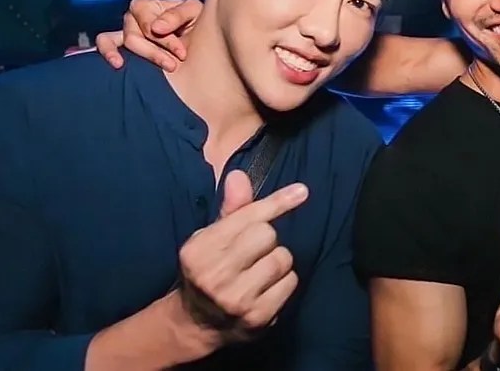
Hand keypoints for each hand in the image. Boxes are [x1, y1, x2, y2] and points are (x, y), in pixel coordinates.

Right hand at [95, 0, 203, 70]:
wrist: (197, 39)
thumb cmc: (194, 21)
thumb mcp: (194, 11)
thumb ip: (178, 14)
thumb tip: (157, 27)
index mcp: (146, 5)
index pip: (148, 24)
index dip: (166, 40)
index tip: (182, 54)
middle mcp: (131, 16)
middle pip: (134, 36)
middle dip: (155, 53)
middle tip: (174, 65)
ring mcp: (124, 31)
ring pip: (123, 43)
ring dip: (144, 56)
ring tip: (161, 67)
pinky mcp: (120, 45)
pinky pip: (104, 43)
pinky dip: (107, 52)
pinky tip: (117, 64)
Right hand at [177, 170, 307, 347]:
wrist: (197, 323)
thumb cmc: (209, 269)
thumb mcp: (211, 237)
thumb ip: (231, 209)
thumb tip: (239, 176)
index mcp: (199, 250)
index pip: (247, 218)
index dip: (276, 203)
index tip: (302, 191)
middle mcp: (214, 274)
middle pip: (267, 235)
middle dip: (266, 239)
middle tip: (253, 252)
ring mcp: (236, 299)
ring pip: (282, 259)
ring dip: (278, 261)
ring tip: (259, 271)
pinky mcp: (257, 317)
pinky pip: (290, 283)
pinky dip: (284, 282)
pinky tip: (266, 288)